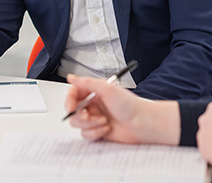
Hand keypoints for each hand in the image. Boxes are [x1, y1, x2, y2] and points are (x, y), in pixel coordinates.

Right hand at [65, 74, 179, 145]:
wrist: (142, 124)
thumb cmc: (130, 105)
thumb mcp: (108, 89)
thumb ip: (87, 83)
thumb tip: (71, 78)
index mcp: (95, 92)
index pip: (74, 93)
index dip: (69, 100)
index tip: (70, 107)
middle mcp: (94, 104)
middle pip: (73, 110)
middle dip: (79, 115)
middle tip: (87, 116)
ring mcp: (95, 118)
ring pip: (78, 124)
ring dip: (90, 124)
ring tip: (104, 121)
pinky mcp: (98, 130)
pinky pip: (86, 134)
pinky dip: (95, 132)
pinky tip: (107, 129)